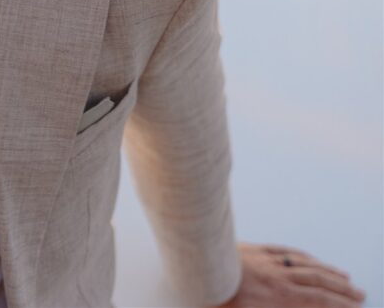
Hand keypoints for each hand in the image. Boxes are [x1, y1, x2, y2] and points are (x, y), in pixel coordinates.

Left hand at [214, 243, 364, 306]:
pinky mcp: (250, 249)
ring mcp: (263, 259)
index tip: (355, 306)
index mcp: (277, 296)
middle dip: (341, 288)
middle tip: (360, 294)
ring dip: (327, 270)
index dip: (339, 303)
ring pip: (303, 263)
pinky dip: (302, 255)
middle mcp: (275, 275)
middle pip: (317, 280)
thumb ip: (278, 307)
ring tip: (344, 277)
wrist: (191, 273)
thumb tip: (300, 302)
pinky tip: (310, 257)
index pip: (317, 299)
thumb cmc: (215, 301)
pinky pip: (282, 250)